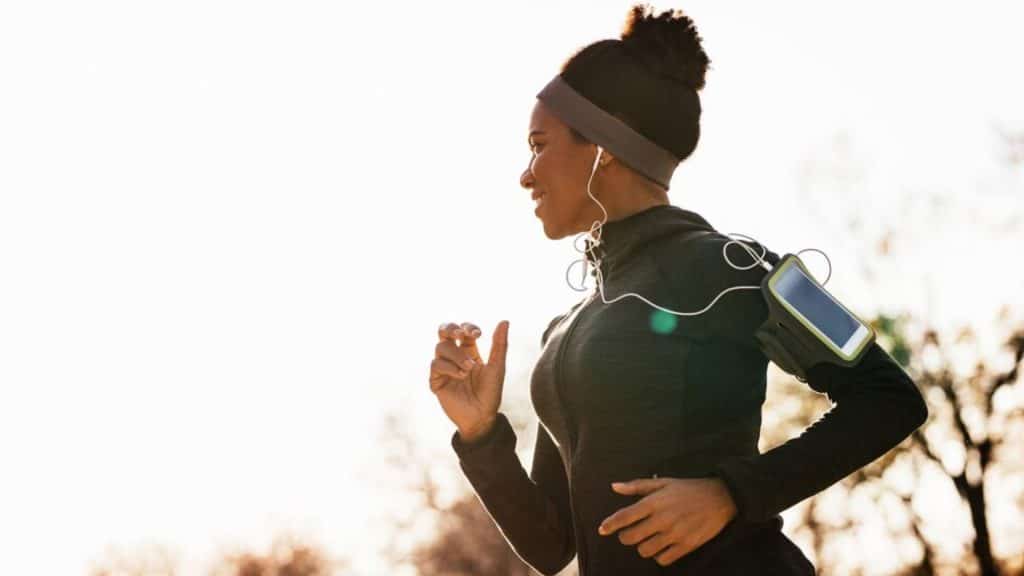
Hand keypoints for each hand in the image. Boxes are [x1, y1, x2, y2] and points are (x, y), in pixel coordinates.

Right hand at [429, 320, 509, 439]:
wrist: (482, 417)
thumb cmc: (491, 393)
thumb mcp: (497, 367)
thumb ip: (500, 344)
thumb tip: (505, 321)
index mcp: (469, 351)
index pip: (463, 331)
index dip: (468, 327)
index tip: (478, 333)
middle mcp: (454, 357)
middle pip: (444, 332)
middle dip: (450, 328)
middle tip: (460, 333)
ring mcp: (444, 368)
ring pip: (441, 347)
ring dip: (456, 354)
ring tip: (469, 368)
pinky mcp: (436, 380)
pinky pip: (436, 365)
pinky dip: (450, 367)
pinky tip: (461, 376)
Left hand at [598, 477, 737, 566]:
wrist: (721, 498)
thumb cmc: (688, 488)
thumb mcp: (663, 482)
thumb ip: (637, 486)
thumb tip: (614, 487)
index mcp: (654, 502)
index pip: (624, 517)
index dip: (610, 525)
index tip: (602, 529)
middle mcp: (662, 519)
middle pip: (630, 538)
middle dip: (625, 537)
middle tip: (629, 533)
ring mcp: (674, 534)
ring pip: (645, 551)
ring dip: (642, 546)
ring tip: (648, 538)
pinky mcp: (686, 546)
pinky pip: (663, 559)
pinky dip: (658, 555)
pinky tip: (661, 546)